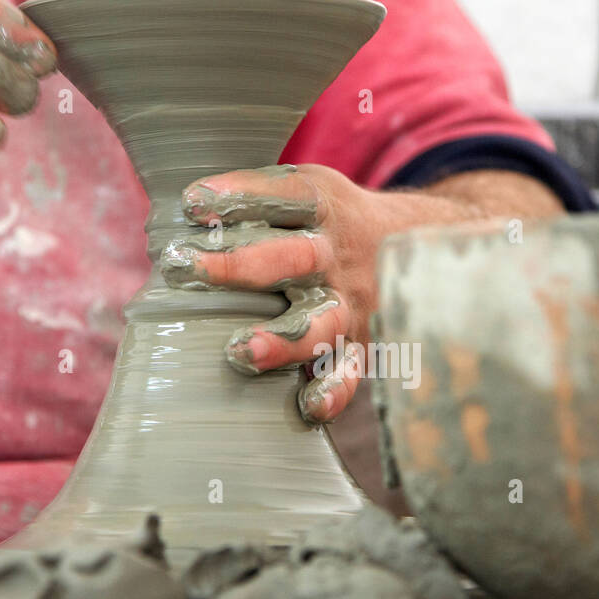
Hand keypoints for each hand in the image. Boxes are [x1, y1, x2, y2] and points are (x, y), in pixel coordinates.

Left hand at [167, 163, 564, 422]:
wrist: (423, 244)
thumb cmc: (332, 221)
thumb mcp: (309, 190)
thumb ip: (258, 199)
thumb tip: (175, 212)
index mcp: (322, 206)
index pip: (283, 194)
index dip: (239, 194)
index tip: (193, 203)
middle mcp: (336, 255)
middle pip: (293, 258)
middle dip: (238, 265)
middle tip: (185, 267)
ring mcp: (350, 303)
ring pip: (320, 323)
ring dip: (281, 340)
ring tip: (240, 353)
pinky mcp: (361, 344)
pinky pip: (350, 372)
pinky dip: (332, 391)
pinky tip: (307, 407)